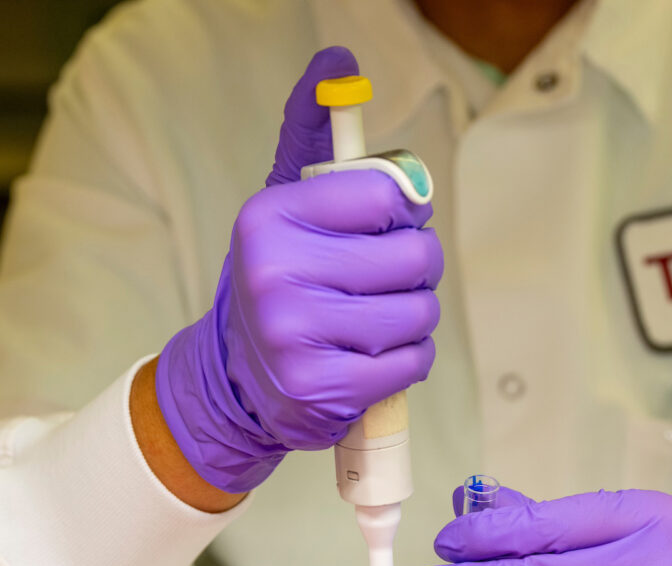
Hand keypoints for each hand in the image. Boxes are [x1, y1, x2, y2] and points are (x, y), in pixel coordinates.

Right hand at [154, 48, 442, 491]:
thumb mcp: (285, 211)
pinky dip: (410, 360)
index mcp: (270, 216)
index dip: (404, 214)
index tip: (388, 229)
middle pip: (414, 254)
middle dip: (416, 270)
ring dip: (414, 319)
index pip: (386, 194)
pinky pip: (413, 362)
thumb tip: (338, 61)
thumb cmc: (280, 286)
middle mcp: (275, 271)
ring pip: (419, 312)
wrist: (240, 380)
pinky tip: (377, 358)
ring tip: (378, 322)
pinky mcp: (321, 387)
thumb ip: (314, 138)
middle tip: (387, 281)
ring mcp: (295, 334)